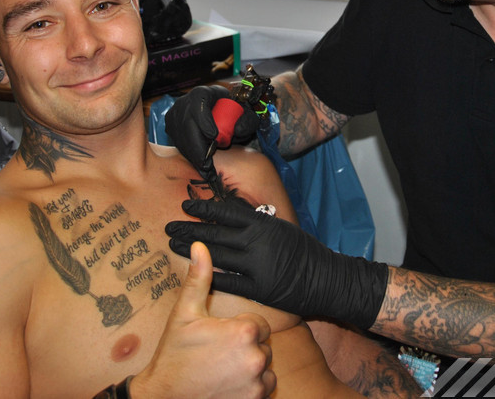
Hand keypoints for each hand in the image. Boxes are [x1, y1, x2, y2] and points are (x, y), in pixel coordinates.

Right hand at [129, 242, 274, 398]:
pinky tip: (229, 385)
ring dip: (250, 368)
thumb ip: (198, 278)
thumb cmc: (174, 354)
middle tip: (217, 354)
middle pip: (262, 345)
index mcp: (244, 331)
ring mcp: (257, 384)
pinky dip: (251, 387)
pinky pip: (265, 388)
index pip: (258, 324)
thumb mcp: (184, 313)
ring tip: (222, 369)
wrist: (164, 398)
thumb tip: (200, 245)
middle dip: (244, 348)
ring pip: (265, 368)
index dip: (238, 328)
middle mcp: (256, 357)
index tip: (219, 336)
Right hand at [164, 86, 259, 176]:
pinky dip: (190, 157)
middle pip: (186, 125)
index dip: (204, 121)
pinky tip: (201, 167)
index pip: (199, 105)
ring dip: (193, 156)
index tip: (213, 136)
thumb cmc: (230, 111)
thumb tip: (238, 131)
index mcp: (202, 93)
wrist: (217, 111)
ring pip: (180, 137)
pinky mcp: (170, 127)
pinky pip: (178, 144)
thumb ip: (247, 120)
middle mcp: (184, 102)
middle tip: (208, 164)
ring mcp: (174, 115)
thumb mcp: (244, 112)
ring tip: (207, 171)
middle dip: (197, 147)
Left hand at [166, 200, 388, 329]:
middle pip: (215, 234)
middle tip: (169, 227)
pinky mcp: (259, 289)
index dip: (203, 208)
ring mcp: (257, 266)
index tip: (185, 206)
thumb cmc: (304, 251)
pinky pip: (229, 282)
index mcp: (263, 224)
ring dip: (191, 251)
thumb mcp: (282, 228)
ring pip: (216, 257)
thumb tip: (232, 211)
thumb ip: (257, 222)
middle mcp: (257, 242)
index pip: (225, 212)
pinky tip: (194, 272)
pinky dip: (211, 276)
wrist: (326, 278)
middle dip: (188, 230)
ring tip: (173, 245)